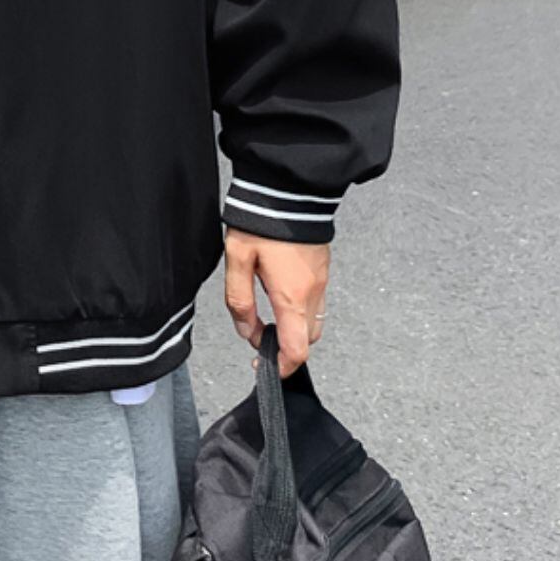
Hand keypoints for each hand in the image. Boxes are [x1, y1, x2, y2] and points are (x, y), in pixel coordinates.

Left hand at [223, 228, 328, 377]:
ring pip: (313, 322)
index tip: (266, 368)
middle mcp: (313, 293)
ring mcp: (322, 281)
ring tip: (267, 318)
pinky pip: (316, 302)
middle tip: (260, 339)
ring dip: (294, 329)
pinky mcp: (322, 269)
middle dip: (286, 348)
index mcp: (292, 296)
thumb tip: (246, 330)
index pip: (296, 349)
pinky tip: (279, 297)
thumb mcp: (237, 262)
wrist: (287, 192)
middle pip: (307, 339)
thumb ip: (239, 301)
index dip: (282, 366)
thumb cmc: (261, 224)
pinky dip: (300, 311)